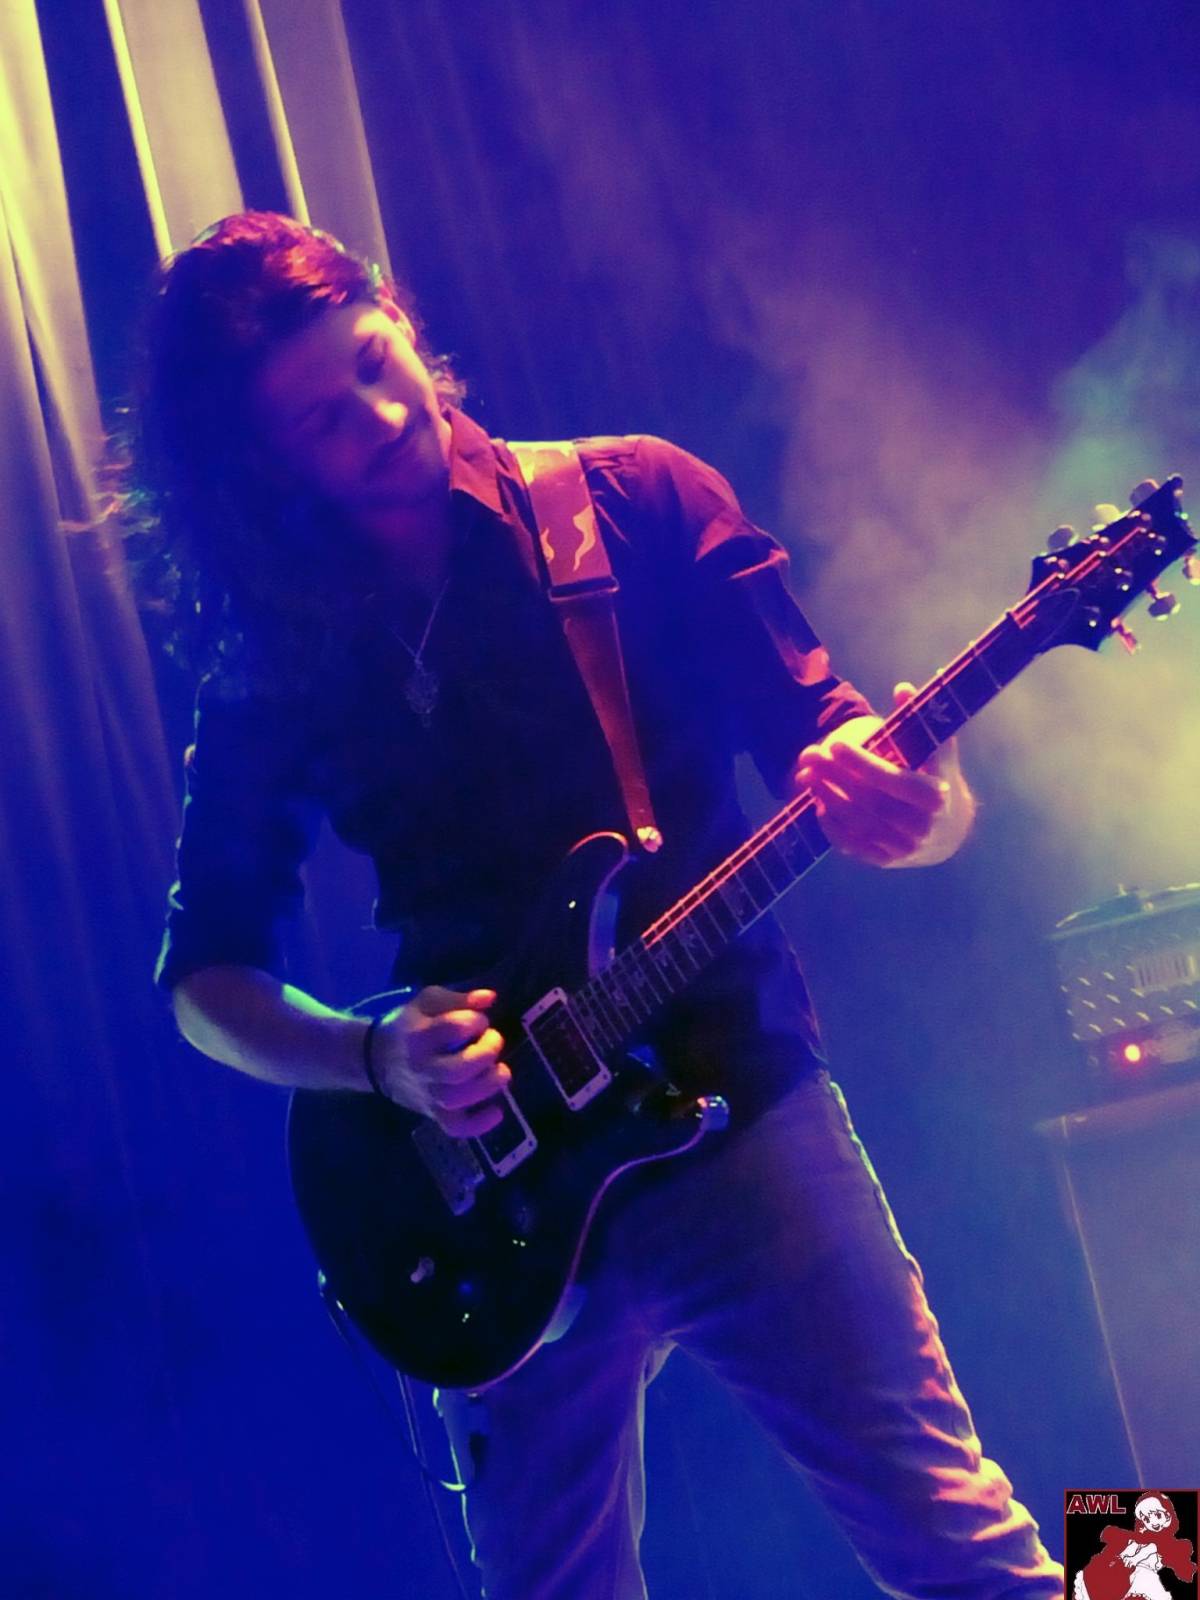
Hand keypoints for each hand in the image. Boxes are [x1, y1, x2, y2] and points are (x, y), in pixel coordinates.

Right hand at [370, 985, 508, 1136]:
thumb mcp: (428, 1002)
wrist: (375, 1059)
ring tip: (500, 1071)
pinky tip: (496, 1111)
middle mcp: (422, 1068)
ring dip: (487, 1086)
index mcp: (419, 1035)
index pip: (452, 1028)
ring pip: (457, 1099)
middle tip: (495, 1042)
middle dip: (485, 1054)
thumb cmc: (408, 1026)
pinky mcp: (433, 1113)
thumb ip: (459, 999)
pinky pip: (455, 1127)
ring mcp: (427, 1094)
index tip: (480, 1021)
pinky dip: (479, 1124)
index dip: (475, 1021)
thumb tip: (490, 998)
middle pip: (458, 1070)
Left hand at [795, 683, 974, 867]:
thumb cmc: (939, 780)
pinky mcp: (886, 861)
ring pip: (856, 823)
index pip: (890, 779)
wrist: (950, 831)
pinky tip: (817, 802)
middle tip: (808, 755)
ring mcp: (902, 848)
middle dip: (834, 777)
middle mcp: (920, 828)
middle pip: (868, 801)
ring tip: (806, 776)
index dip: (859, 763)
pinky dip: (831, 825)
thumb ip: (920, 721)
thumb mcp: (938, 750)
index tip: (834, 744)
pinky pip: (852, 844)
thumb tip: (902, 689)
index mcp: (935, 798)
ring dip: (827, 799)